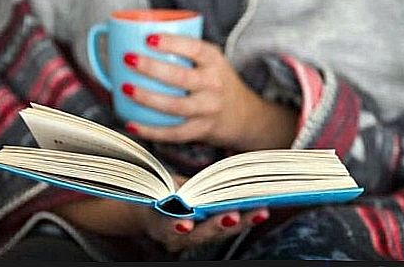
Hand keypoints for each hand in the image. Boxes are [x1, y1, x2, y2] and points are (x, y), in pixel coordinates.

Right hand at [53, 175, 269, 252]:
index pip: (165, 228)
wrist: (145, 206)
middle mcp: (176, 236)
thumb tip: (150, 167)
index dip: (174, 225)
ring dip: (238, 221)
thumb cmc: (147, 190)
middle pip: (198, 235)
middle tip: (234, 216)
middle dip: (217, 224)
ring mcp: (193, 237)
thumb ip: (156, 182)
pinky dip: (242, 216)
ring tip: (258, 210)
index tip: (184, 222)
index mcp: (157, 225)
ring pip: (216, 232)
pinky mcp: (205, 230)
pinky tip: (258, 207)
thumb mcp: (149, 185)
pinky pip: (224, 225)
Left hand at [121, 34, 297, 150]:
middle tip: (128, 59)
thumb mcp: (211, 62)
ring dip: (147, 98)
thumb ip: (185, 52)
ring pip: (175, 106)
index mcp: (215, 62)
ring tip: (125, 88)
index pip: (195, 48)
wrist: (243, 115)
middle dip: (151, 68)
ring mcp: (208, 109)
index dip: (171, 43)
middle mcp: (213, 85)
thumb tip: (137, 38)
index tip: (149, 38)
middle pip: (181, 77)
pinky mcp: (201, 129)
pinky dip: (150, 130)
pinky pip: (173, 132)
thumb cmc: (217, 83)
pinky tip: (132, 124)